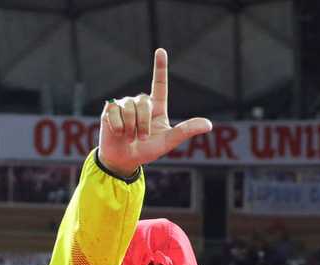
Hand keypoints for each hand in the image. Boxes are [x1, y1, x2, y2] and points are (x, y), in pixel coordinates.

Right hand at [98, 48, 211, 177]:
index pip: (159, 83)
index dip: (160, 67)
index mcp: (156, 107)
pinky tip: (118, 133)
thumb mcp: (169, 141)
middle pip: (144, 103)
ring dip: (131, 128)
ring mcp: (125, 104)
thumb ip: (186, 131)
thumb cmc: (147, 150)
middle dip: (143, 124)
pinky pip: (115, 113)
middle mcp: (141, 102)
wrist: (125, 159)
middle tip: (141, 137)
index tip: (161, 50)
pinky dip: (118, 127)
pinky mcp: (110, 109)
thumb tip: (209, 125)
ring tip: (130, 137)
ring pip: (129, 109)